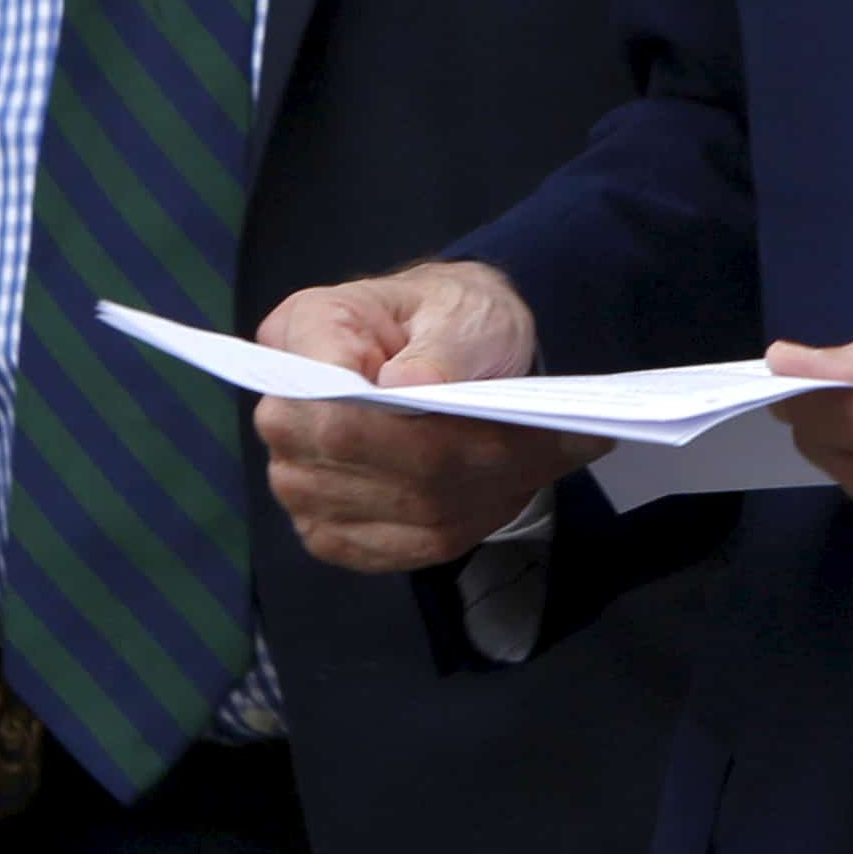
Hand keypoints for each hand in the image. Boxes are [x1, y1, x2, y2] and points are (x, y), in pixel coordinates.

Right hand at [257, 260, 594, 572]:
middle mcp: (285, 419)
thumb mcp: (462, 307)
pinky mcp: (331, 531)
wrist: (445, 348)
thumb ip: (439, 343)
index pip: (343, 406)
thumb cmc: (447, 318)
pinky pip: (408, 547)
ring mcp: (300, 483)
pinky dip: (473, 522)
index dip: (420, 424)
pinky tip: (511, 488)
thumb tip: (408, 384)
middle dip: (484, 459)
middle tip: (567, 440)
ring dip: (492, 492)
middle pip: (386, 466)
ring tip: (554, 457)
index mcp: (306, 336)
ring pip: (410, 511)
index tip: (509, 418)